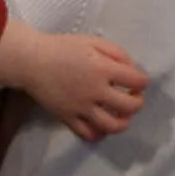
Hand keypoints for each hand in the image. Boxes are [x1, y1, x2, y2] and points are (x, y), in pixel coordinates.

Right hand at [0, 20, 146, 141]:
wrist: (32, 61)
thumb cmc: (63, 48)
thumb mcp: (93, 41)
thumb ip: (117, 53)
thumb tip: (132, 70)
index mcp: (103, 69)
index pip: (137, 81)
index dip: (142, 80)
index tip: (137, 80)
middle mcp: (96, 91)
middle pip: (130, 107)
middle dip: (138, 102)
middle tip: (132, 96)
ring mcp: (82, 108)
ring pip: (113, 126)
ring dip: (124, 122)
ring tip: (121, 114)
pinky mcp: (69, 118)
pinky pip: (90, 134)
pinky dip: (100, 133)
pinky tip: (101, 123)